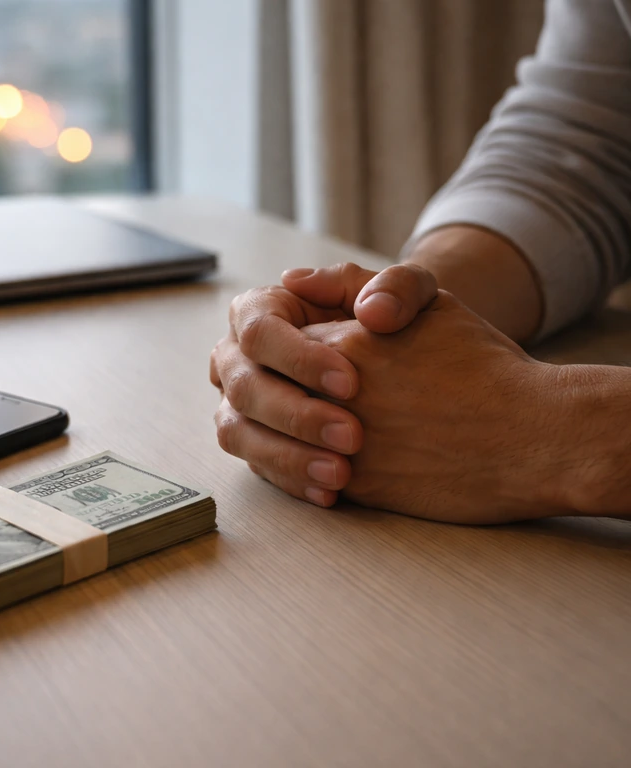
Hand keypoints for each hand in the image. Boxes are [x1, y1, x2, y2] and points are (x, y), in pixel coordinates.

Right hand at [210, 262, 436, 505]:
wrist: (398, 360)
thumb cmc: (395, 319)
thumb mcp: (408, 293)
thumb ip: (397, 288)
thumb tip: (371, 311)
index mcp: (258, 310)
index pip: (260, 332)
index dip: (299, 359)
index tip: (352, 383)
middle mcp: (235, 357)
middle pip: (244, 387)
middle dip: (297, 415)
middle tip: (353, 436)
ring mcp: (237, 403)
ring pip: (237, 432)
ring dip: (287, 456)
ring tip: (340, 475)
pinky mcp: (251, 441)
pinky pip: (256, 465)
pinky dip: (292, 481)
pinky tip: (330, 493)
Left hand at [301, 291, 564, 523]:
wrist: (532, 437)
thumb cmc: (484, 365)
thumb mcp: (427, 304)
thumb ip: (351, 284)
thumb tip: (290, 280)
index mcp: (341, 344)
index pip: (278, 345)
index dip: (295, 355)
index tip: (320, 365)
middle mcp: (330, 394)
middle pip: (274, 390)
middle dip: (287, 394)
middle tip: (316, 400)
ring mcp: (338, 443)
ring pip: (282, 436)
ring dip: (293, 434)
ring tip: (329, 429)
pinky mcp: (355, 486)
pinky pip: (305, 476)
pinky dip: (311, 470)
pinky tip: (340, 462)